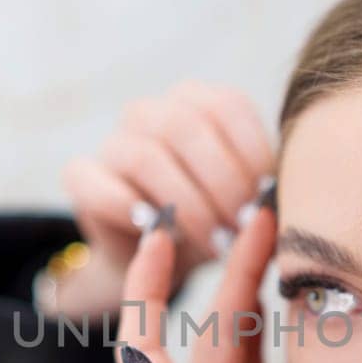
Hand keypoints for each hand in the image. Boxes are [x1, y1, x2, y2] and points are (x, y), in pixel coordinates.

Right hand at [57, 81, 274, 315]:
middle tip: (243, 227)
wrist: (158, 260)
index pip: (228, 107)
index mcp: (196, 102)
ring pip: (146, 156)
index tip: (270, 200)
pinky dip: (132, 210)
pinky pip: (99, 184)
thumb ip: (262, 188)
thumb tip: (280, 200)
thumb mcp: (245, 200)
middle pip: (186, 127)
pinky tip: (161, 235)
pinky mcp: (81, 177)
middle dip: (222, 182)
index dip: (251, 153)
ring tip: (213, 243)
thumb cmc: (212, 220)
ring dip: (186, 204)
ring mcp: (113, 141)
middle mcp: (151, 112)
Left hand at [112, 187, 341, 362]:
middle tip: (255, 211)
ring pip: (239, 351)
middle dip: (224, 272)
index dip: (154, 288)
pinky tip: (293, 314)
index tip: (164, 232)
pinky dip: (276, 339)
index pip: (152, 348)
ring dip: (252, 296)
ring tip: (278, 241)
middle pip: (207, 335)